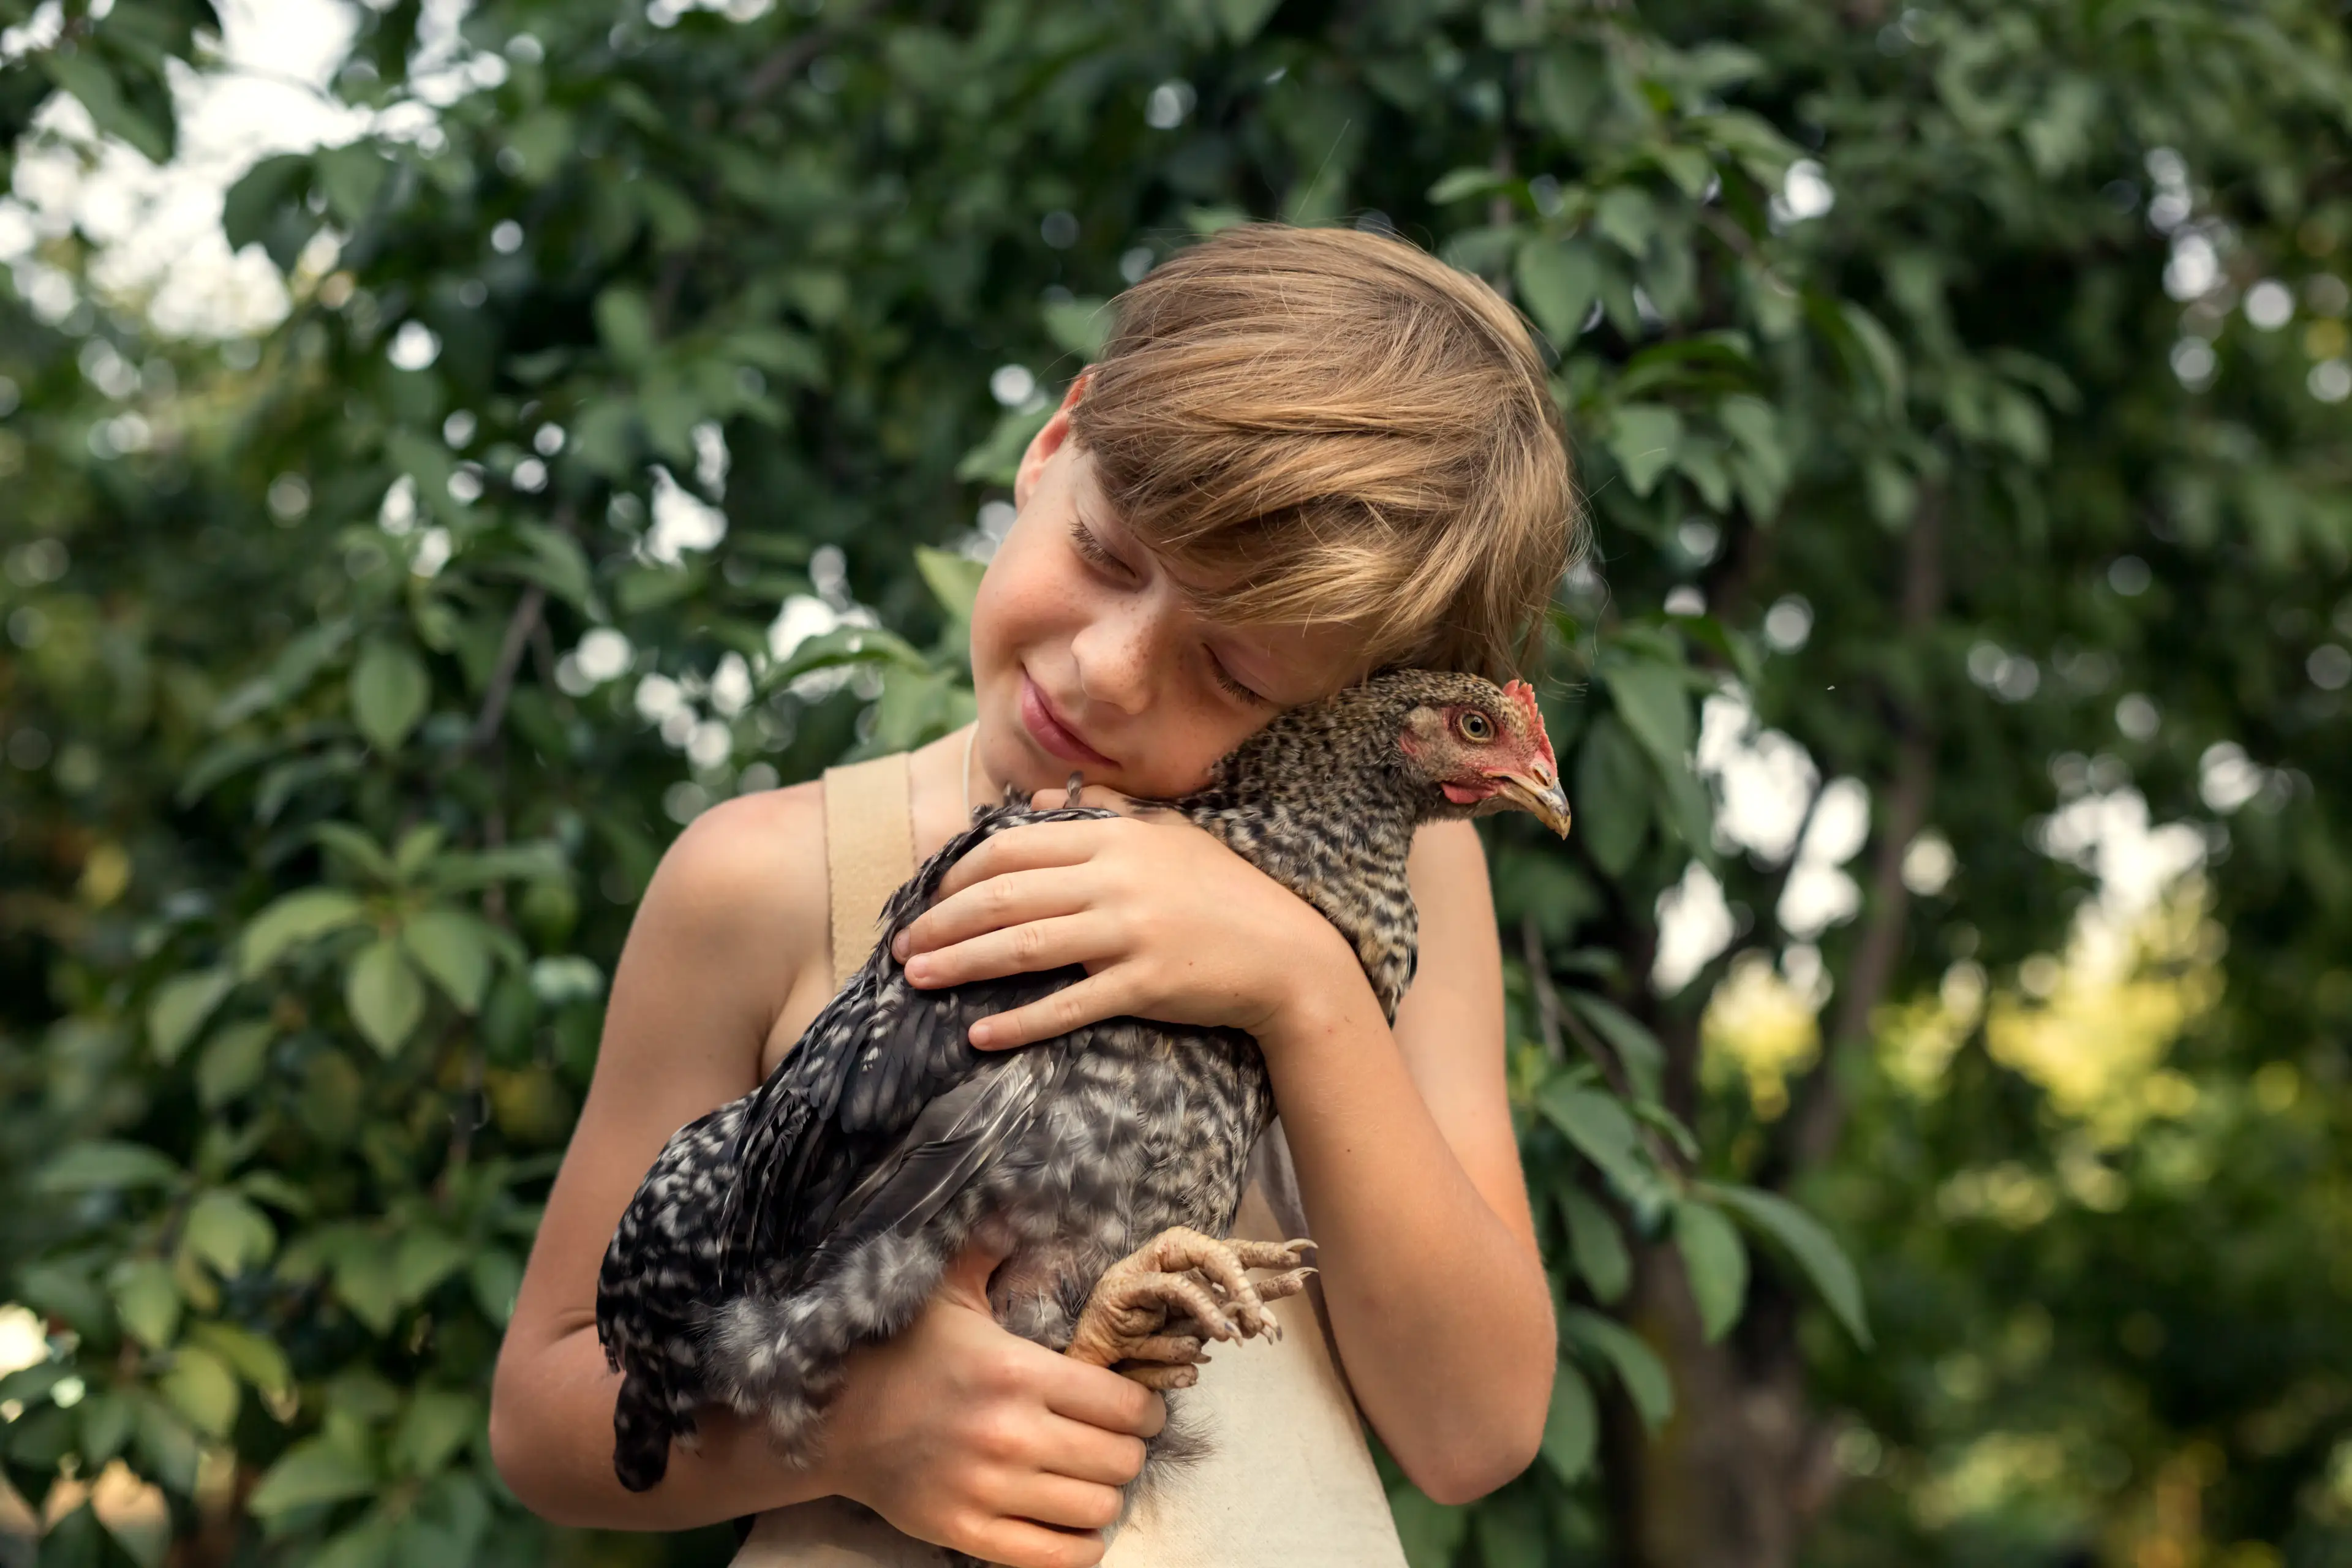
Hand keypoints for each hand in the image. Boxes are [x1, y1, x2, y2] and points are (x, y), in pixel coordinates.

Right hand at [819, 1234, 1165, 1567]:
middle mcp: (1010, 1435)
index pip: (1124, 1405)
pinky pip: (1054, 1559)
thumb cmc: (899, 1350)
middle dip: (1128, 1449)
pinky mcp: (966, 1533)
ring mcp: (989, 1491)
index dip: (1145, 1408)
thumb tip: (1028, 1189)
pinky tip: (1077, 1524)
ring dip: (1105, 1494)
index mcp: (1017, 1372)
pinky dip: (1079, 1547)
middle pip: (1120, 1460)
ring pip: (1096, 1510)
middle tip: (1114, 1438)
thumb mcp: (948, 1289)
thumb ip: (994, 1245)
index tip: (1137, 1404)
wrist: (830, 1420)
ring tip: (1091, 1475)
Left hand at [891, 787, 1356, 1049]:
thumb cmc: (1223, 892)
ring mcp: (1129, 932)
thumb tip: (1035, 798)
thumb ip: (1102, 808)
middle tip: (900, 945)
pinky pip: (1067, 1005)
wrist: (1287, 953)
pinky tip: (980, 1034)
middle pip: (1003, 896)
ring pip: (1022, 946)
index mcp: (1114, 837)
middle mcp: (1115, 879)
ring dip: (960, 962)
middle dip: (940, 920)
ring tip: (917, 978)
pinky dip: (1019, 1021)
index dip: (958, 872)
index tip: (925, 896)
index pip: (1012, 847)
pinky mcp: (1143, 984)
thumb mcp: (1167, 832)